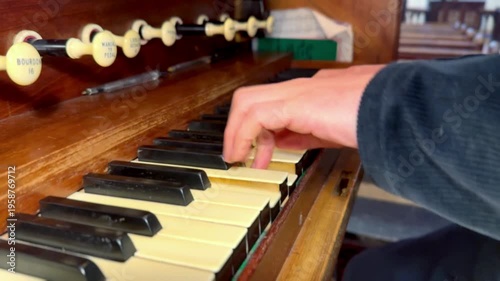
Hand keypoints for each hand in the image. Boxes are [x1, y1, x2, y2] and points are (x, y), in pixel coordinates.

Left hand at [223, 64, 384, 168]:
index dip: (260, 130)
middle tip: (238, 154)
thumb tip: (287, 141)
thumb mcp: (334, 130)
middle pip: (252, 97)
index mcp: (311, 93)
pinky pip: (257, 115)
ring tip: (238, 158)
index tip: (260, 153)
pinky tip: (249, 156)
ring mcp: (298, 91)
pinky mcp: (297, 102)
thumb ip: (308, 134)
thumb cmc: (377, 118)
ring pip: (248, 102)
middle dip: (239, 127)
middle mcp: (300, 88)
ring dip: (237, 132)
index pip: (272, 104)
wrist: (398, 110)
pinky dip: (245, 136)